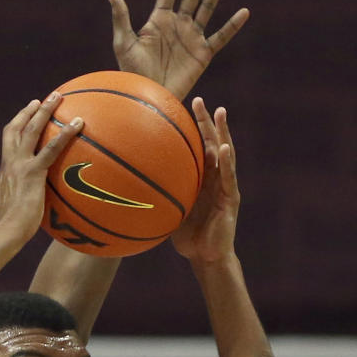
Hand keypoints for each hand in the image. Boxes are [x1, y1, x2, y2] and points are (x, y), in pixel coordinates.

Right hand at [0, 94, 82, 239]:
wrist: (5, 232)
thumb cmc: (11, 230)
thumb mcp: (15, 210)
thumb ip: (24, 201)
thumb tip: (37, 207)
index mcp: (4, 171)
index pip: (9, 144)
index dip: (16, 128)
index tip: (24, 117)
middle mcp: (10, 163)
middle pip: (16, 129)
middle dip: (28, 112)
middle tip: (39, 100)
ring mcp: (20, 165)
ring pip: (32, 130)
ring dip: (45, 110)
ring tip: (58, 96)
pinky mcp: (33, 172)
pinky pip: (52, 148)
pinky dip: (65, 133)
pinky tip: (79, 122)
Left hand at [107, 0, 248, 100]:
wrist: (148, 98)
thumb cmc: (132, 74)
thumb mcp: (124, 43)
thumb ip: (121, 17)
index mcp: (159, 20)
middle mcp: (177, 25)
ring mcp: (191, 38)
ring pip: (207, 8)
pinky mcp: (202, 55)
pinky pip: (221, 37)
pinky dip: (232, 26)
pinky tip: (244, 12)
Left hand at [171, 98, 238, 264]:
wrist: (206, 257)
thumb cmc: (186, 236)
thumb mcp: (168, 211)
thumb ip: (156, 196)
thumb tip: (124, 188)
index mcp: (201, 177)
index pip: (196, 147)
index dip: (190, 128)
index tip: (179, 107)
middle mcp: (215, 177)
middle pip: (211, 142)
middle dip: (206, 120)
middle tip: (198, 99)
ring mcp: (225, 186)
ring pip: (225, 153)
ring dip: (222, 132)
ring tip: (220, 111)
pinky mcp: (232, 199)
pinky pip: (229, 177)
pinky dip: (227, 161)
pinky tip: (224, 147)